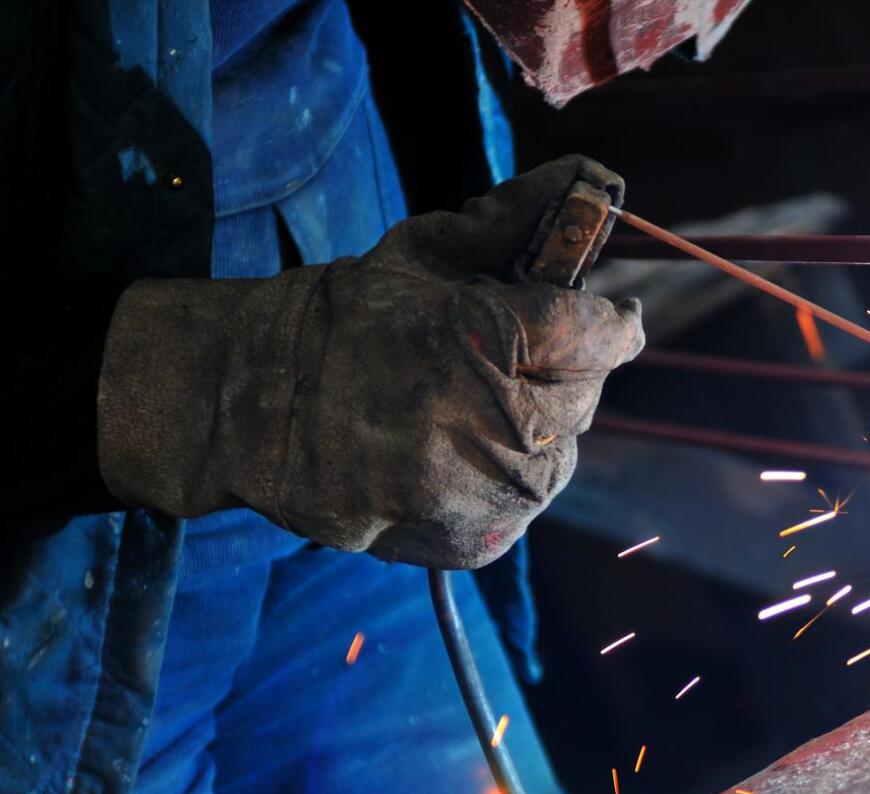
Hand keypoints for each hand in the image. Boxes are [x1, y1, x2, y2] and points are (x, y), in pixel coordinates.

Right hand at [96, 156, 642, 567]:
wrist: (253, 409)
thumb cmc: (344, 319)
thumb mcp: (422, 252)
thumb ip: (514, 219)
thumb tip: (594, 181)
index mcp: (478, 339)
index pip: (597, 333)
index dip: (613, 321)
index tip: (617, 316)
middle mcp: (490, 426)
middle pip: (586, 394)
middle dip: (562, 370)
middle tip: (508, 357)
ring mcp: (483, 493)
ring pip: (563, 450)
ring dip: (537, 424)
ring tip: (472, 405)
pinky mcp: (476, 538)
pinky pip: (528, 498)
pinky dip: (508, 472)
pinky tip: (458, 449)